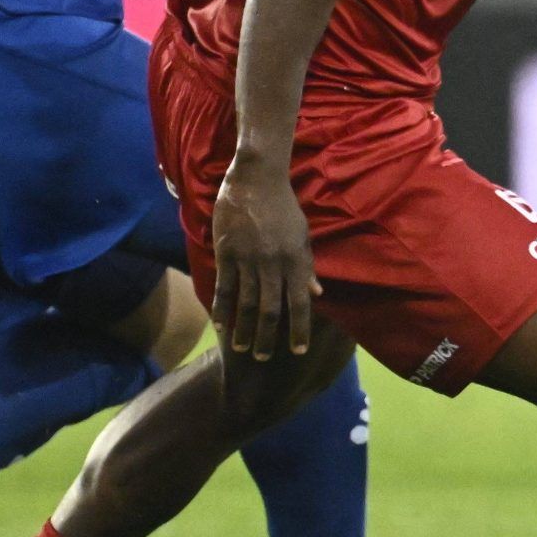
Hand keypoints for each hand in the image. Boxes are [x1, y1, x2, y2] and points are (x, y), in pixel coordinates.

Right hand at [209, 155, 318, 359]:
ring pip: (245, 303)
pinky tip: (220, 325)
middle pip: (269, 310)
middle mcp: (273, 264)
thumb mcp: (302, 235)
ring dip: (243, 329)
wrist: (257, 178)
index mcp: (295, 260)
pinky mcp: (227, 252)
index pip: (299, 303)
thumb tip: (316, 294)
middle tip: (262, 357)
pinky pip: (224, 287)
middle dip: (266, 337)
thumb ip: (307, 266)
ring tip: (241, 348)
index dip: (299, 329)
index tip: (298, 350)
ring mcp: (248, 259)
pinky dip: (221, 308)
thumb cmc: (284, 207)